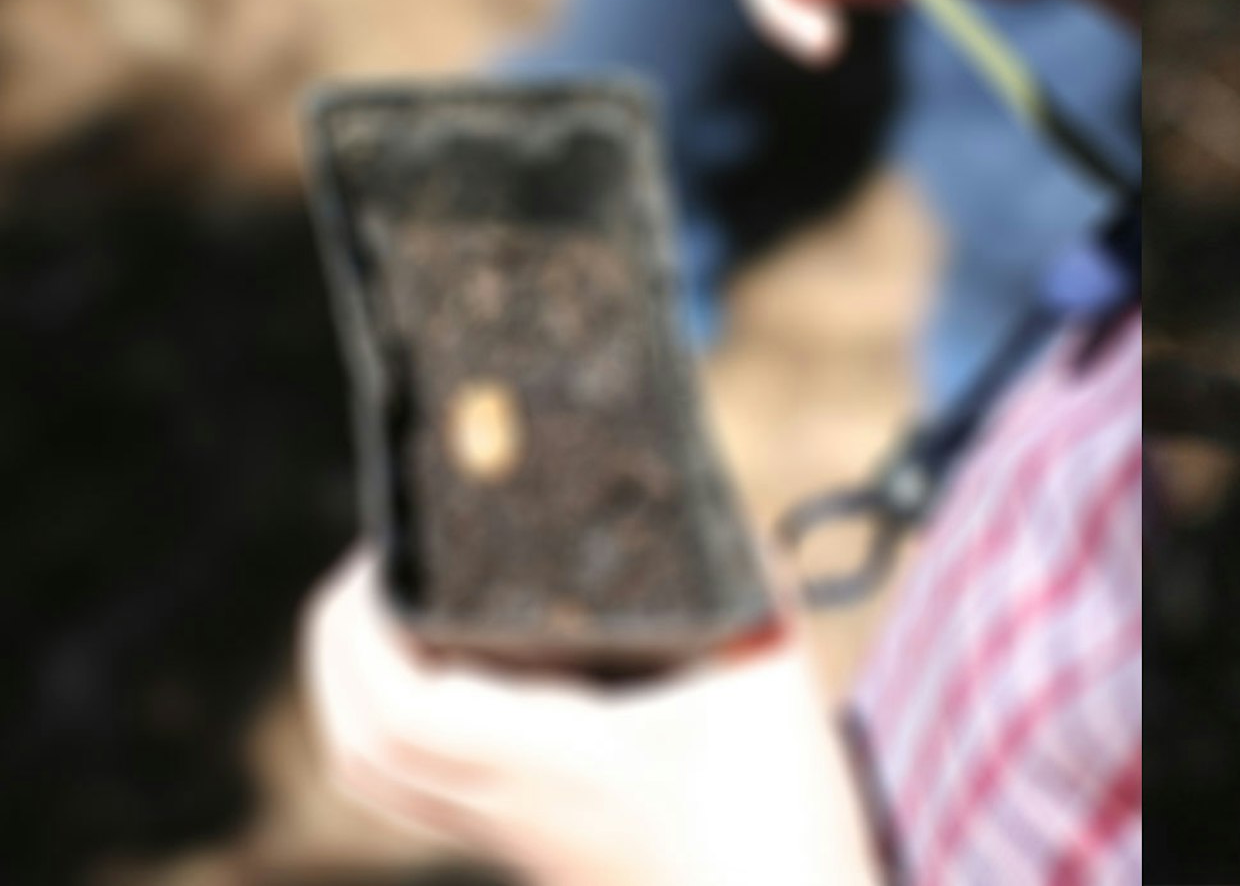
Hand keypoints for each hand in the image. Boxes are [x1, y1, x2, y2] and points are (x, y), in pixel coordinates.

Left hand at [301, 547, 882, 885]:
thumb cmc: (780, 819)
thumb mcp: (770, 675)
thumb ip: (744, 583)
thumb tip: (713, 507)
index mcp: (543, 762)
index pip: (397, 703)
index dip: (362, 621)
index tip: (391, 550)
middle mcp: (507, 807)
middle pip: (359, 744)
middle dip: (340, 646)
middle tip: (382, 567)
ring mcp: (512, 837)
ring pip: (378, 777)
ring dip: (356, 692)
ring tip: (396, 617)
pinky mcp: (530, 849)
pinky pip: (419, 794)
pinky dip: (395, 731)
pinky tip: (451, 685)